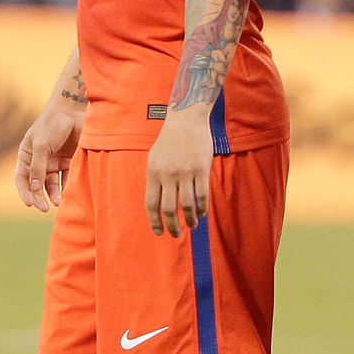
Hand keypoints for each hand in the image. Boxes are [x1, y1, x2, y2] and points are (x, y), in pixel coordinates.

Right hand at [15, 95, 83, 213]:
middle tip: (44, 208)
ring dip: (54, 194)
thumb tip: (34, 188)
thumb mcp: (41, 145)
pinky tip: (68, 193)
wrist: (73, 110)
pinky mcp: (68, 161)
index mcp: (27, 155)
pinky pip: (66, 178)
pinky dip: (66, 186)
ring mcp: (54, 162)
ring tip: (58, 202)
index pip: (22, 178)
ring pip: (52, 184)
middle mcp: (39, 161)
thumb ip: (37, 167)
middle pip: (37, 184)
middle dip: (39, 197)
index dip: (25, 191)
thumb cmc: (52, 124)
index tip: (30, 203)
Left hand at [145, 108, 213, 237]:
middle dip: (172, 226)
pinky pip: (202, 195)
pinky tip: (202, 213)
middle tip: (176, 234)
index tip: (159, 232)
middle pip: (169, 209)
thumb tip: (156, 204)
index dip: (155, 221)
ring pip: (187, 205)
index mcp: (153, 173)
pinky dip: (202, 208)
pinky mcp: (201, 169)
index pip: (151, 204)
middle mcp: (168, 174)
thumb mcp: (154, 158)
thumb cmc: (169, 140)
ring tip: (192, 225)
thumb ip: (155, 179)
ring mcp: (185, 172)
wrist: (186, 119)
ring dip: (190, 220)